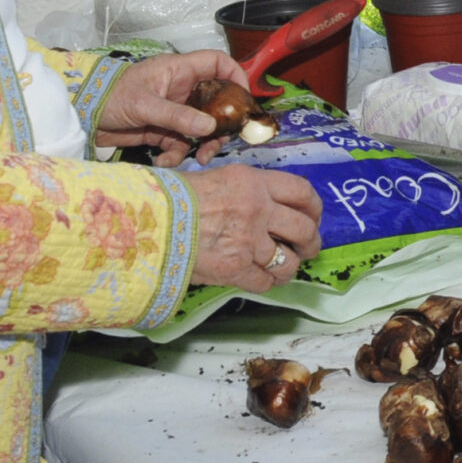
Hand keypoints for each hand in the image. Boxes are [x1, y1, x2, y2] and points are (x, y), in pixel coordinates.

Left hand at [91, 50, 253, 162]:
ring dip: (202, 144)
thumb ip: (177, 116)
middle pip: (216, 102)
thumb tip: (210, 127)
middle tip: (222, 142)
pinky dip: (176, 155)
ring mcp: (172, 111)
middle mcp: (180, 89)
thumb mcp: (145, 104)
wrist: (82, 118)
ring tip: (199, 159)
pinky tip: (164, 161)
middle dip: (222, 124)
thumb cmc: (111, 97)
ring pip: (201, 127)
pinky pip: (180, 143)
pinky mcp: (162, 131)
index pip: (217, 64)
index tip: (244, 100)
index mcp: (179, 71)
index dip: (235, 76)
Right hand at [186, 164, 323, 290]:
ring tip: (283, 267)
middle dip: (311, 243)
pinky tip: (260, 279)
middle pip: (304, 229)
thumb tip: (266, 204)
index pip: (302, 192)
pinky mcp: (235, 270)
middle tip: (308, 249)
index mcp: (253, 182)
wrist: (146, 223)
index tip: (314, 217)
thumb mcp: (216, 179)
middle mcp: (257, 209)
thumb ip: (245, 190)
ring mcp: (248, 241)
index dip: (315, 208)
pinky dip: (266, 283)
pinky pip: (266, 282)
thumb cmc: (174, 198)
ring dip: (290, 267)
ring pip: (289, 262)